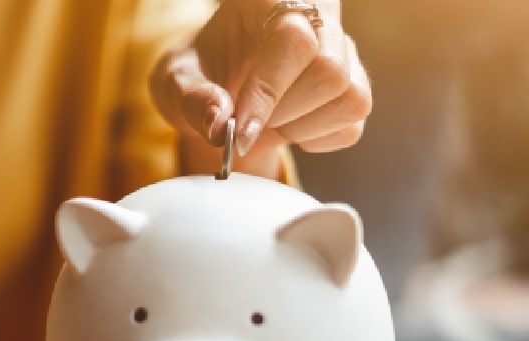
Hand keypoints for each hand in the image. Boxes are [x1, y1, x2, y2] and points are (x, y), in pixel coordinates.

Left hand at [150, 0, 370, 160]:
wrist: (217, 88)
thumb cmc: (198, 74)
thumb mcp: (175, 81)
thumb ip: (191, 98)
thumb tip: (219, 125)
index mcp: (270, 0)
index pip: (292, 39)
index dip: (268, 89)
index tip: (240, 129)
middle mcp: (317, 16)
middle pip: (330, 69)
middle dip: (283, 112)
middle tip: (247, 122)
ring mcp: (342, 50)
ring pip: (350, 96)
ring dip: (300, 127)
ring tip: (267, 122)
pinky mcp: (353, 86)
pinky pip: (352, 124)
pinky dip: (316, 140)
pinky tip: (287, 127)